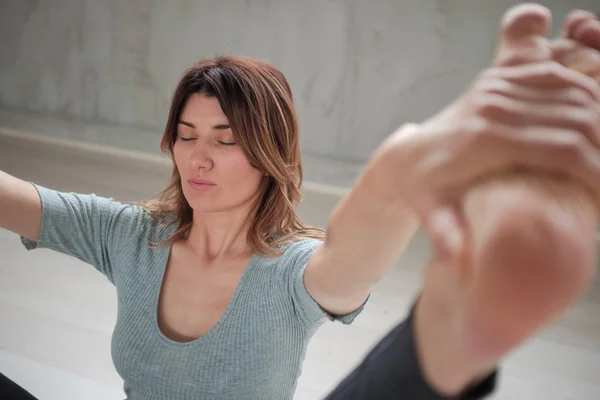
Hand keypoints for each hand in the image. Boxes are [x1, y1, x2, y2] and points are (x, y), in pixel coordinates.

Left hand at [378, 7, 599, 261]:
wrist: (408, 156)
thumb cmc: (426, 190)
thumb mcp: (433, 216)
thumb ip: (448, 236)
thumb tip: (461, 262)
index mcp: (485, 142)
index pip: (563, 151)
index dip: (598, 171)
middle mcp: (491, 108)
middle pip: (574, 119)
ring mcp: (493, 88)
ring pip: (569, 91)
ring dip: (598, 114)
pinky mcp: (495, 79)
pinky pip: (550, 75)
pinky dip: (579, 92)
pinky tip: (591, 114)